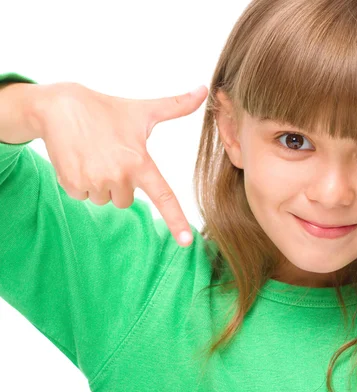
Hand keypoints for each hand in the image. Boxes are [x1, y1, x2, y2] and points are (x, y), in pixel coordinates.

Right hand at [31, 81, 207, 245]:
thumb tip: (204, 90)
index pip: (164, 197)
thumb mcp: (142, 110)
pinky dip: (80, 182)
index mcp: (140, 162)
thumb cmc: (106, 110)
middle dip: (119, 184)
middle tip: (109, 156)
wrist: (58, 105)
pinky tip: (78, 160)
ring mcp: (94, 181)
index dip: (177, 221)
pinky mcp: (72, 184)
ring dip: (99, 184)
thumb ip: (176, 106)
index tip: (187, 242)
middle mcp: (119, 176)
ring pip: (104, 200)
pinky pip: (83, 197)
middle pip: (126, 201)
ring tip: (93, 155)